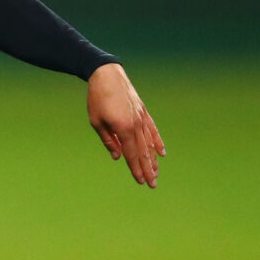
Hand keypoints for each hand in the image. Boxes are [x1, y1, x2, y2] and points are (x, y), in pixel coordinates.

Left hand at [87, 62, 165, 187]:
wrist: (106, 75)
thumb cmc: (97, 99)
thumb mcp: (97, 122)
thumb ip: (108, 141)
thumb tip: (117, 157)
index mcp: (123, 128)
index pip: (131, 154)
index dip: (136, 169)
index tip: (141, 182)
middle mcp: (135, 124)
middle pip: (143, 152)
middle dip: (148, 170)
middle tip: (153, 185)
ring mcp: (141, 117)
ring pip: (150, 143)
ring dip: (153, 159)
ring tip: (156, 173)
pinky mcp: (143, 111)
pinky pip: (152, 130)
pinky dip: (157, 141)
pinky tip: (162, 152)